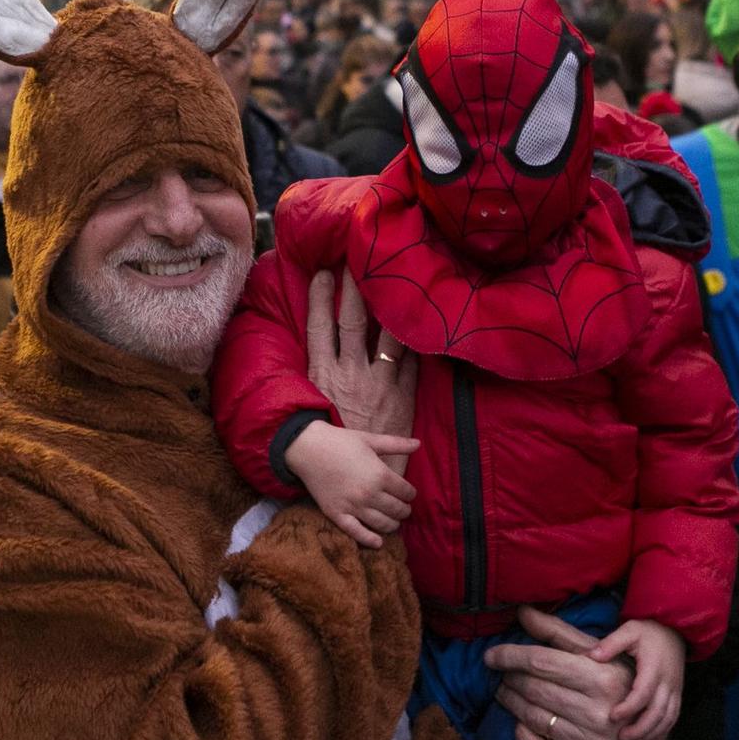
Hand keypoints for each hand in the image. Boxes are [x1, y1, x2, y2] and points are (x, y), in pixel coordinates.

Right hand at [283, 420, 418, 549]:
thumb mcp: (371, 440)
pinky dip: (369, 540)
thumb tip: (419, 444)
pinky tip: (378, 543)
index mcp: (380, 474)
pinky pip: (356, 532)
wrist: (309, 449)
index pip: (406, 492)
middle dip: (404, 510)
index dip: (410, 494)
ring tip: (394, 522)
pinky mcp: (337, 514)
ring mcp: (353, 506)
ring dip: (393, 525)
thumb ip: (396, 444)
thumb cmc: (341, 442)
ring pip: (382, 524)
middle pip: (397, 510)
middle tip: (403, 509)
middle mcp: (369, 494)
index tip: (408, 493)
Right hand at [304, 270, 417, 442]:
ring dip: (392, 307)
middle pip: (354, 321)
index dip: (321, 297)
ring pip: (388, 336)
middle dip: (356, 289)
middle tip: (359, 261)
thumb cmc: (334, 438)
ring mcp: (379, 384)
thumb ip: (321, 372)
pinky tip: (421, 321)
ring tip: (398, 280)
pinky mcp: (402, 396)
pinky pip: (412, 360)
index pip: (319, 327)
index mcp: (323, 375)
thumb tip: (322, 341)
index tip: (324, 272)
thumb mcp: (317, 403)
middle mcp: (351, 375)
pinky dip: (416, 340)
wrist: (359, 478)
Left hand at [484, 607, 666, 739]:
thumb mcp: (594, 652)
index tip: (491, 656)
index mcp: (602, 679)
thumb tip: (522, 611)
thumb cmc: (615, 682)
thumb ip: (556, 632)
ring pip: (532, 717)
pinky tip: (519, 722)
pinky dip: (522, 736)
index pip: (542, 662)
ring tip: (506, 691)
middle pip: (534, 689)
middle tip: (502, 673)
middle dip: (510, 678)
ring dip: (511, 702)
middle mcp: (598, 713)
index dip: (511, 656)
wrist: (644, 730)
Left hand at [589, 618, 686, 739]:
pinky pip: (673, 717)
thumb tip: (591, 656)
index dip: (629, 708)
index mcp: (654, 667)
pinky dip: (661, 730)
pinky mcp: (677, 694)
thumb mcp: (629, 630)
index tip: (612, 716)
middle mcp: (667, 682)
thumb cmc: (648, 631)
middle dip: (640, 728)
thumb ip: (611, 643)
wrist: (675, 630)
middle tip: (621, 737)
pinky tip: (646, 736)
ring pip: (667, 718)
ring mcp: (674, 690)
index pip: (643, 693)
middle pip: (657, 712)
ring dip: (651, 732)